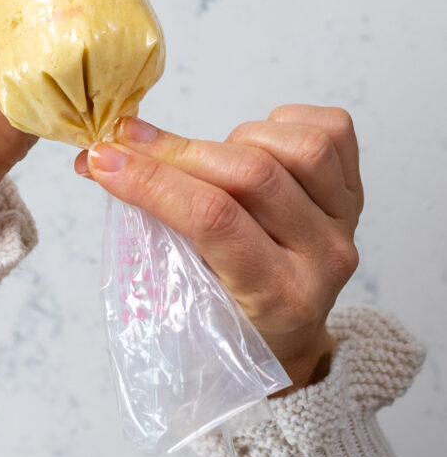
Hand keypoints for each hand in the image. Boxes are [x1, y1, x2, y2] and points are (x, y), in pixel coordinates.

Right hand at [75, 105, 363, 390]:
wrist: (289, 334)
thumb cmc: (227, 319)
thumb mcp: (186, 296)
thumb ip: (151, 230)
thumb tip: (100, 160)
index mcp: (278, 298)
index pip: (215, 220)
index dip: (154, 181)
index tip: (106, 159)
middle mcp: (323, 259)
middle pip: (253, 176)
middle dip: (179, 152)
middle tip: (132, 144)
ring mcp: (345, 223)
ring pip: (299, 147)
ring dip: (237, 139)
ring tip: (209, 159)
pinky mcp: (357, 191)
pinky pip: (332, 131)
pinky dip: (284, 123)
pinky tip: (256, 143)